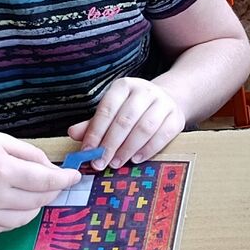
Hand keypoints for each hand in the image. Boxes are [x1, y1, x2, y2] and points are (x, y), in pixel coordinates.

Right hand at [0, 126, 81, 232]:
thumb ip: (30, 155)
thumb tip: (52, 170)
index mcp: (0, 170)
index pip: (46, 181)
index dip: (65, 179)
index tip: (75, 176)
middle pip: (38, 201)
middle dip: (51, 190)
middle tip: (53, 180)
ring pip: (25, 218)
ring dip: (35, 205)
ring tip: (31, 190)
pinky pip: (5, 226)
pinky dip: (17, 216)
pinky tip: (13, 201)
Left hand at [68, 77, 185, 168]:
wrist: (167, 100)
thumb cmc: (132, 108)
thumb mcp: (112, 111)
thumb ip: (93, 123)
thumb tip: (73, 133)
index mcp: (124, 86)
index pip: (107, 109)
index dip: (95, 132)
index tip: (87, 152)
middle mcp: (144, 91)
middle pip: (125, 120)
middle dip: (110, 144)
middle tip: (100, 162)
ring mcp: (163, 103)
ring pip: (144, 128)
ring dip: (128, 148)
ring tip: (117, 163)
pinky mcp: (176, 117)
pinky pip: (162, 135)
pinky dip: (148, 149)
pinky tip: (136, 159)